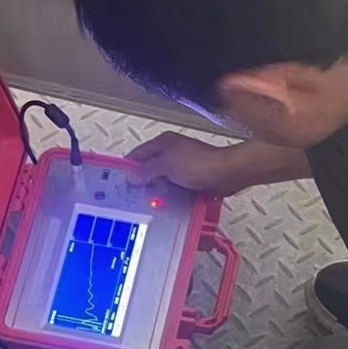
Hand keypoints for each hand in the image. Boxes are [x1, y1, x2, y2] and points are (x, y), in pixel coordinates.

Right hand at [126, 132, 245, 197]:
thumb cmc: (200, 164)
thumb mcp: (167, 165)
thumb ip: (147, 170)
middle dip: (140, 181)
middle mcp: (171, 152)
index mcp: (163, 143)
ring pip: (160, 179)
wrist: (227, 174)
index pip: (137, 154)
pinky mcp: (191, 178)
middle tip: (131, 197)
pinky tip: (164, 205)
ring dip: (155, 190)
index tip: (120, 183)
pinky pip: (173, 187)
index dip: (128, 167)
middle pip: (148, 167)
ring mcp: (181, 165)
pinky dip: (168, 195)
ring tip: (146, 203)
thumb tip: (131, 176)